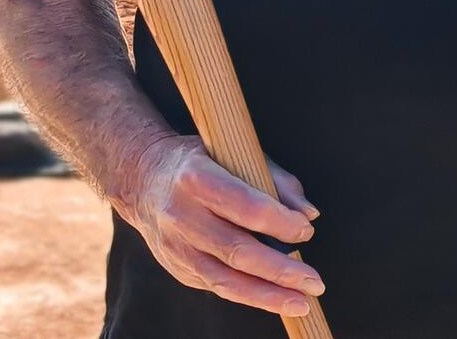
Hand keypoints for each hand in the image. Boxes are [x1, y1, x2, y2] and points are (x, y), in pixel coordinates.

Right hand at [111, 132, 325, 316]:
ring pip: (226, 281)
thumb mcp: (233, 153)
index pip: (247, 208)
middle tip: (314, 282)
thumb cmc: (200, 163)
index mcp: (197, 178)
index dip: (281, 223)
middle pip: (238, 251)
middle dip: (281, 271)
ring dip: (268, 296)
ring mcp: (176, 247)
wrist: (142, 179)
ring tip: (301, 302)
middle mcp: (182, 215)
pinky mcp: (177, 268)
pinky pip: (218, 287)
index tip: (306, 230)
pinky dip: (249, 295)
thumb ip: (275, 179)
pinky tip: (274, 297)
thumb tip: (308, 213)